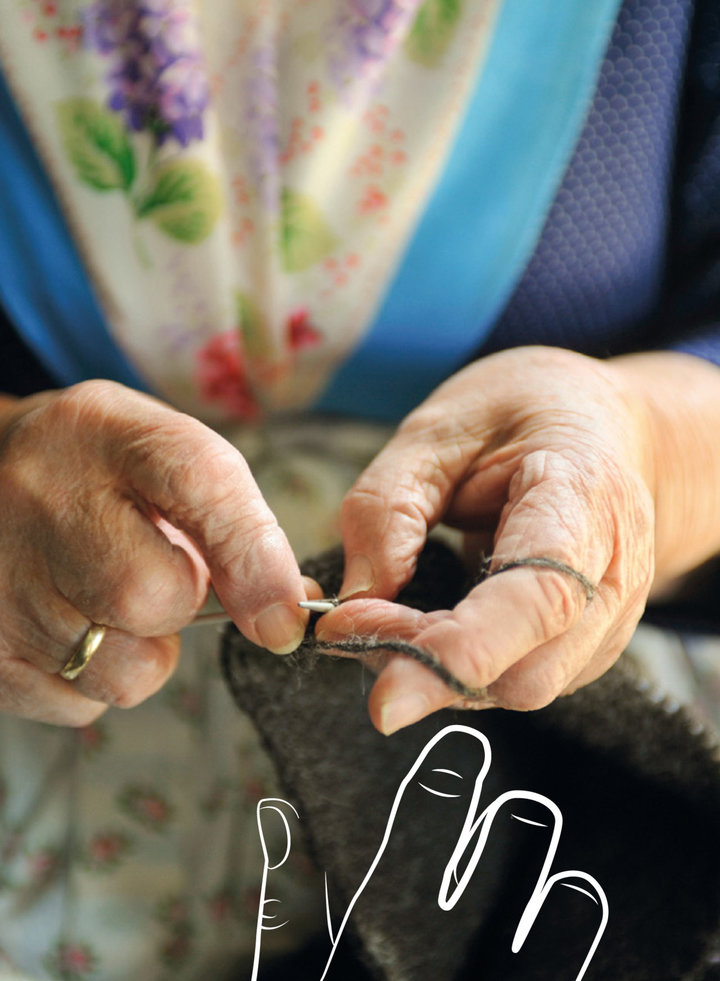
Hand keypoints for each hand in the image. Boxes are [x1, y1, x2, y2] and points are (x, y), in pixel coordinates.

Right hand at [0, 380, 309, 725]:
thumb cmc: (95, 476)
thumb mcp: (161, 460)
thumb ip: (232, 522)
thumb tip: (285, 616)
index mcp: (101, 430)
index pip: (197, 481)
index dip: (252, 554)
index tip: (285, 614)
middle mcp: (37, 495)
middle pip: (152, 596)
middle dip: (178, 603)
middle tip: (153, 573)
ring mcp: (0, 579)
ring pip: (124, 670)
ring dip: (140, 651)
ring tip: (103, 598)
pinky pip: (82, 704)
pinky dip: (94, 680)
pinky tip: (69, 625)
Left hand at [318, 346, 659, 733]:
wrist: (602, 424)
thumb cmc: (522, 414)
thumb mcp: (438, 428)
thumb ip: (389, 505)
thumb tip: (355, 599)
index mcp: (584, 498)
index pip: (537, 600)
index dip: (457, 653)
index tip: (380, 688)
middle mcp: (614, 572)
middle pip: (526, 670)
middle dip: (425, 664)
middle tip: (351, 623)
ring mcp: (610, 616)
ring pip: (520, 687)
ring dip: (436, 672)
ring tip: (382, 621)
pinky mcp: (589, 643)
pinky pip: (519, 679)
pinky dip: (459, 668)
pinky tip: (425, 626)